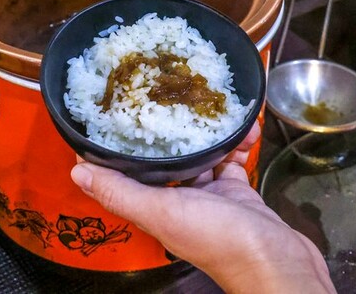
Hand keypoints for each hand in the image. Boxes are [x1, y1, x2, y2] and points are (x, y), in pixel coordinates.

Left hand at [70, 123, 334, 293]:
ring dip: (206, 130)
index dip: (120, 144)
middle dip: (168, 128)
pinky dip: (237, 142)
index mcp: (154, 206)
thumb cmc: (220, 239)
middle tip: (170, 94)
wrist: (278, 261)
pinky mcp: (236, 191)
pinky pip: (232, 159)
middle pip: (165, 157)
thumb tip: (78, 173)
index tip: (119, 109)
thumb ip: (122, 192)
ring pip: (200, 153)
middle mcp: (177, 200)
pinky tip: (244, 126)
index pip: (127, 171)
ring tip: (212, 103)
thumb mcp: (164, 211)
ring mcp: (209, 195)